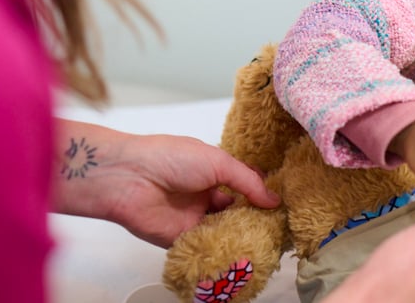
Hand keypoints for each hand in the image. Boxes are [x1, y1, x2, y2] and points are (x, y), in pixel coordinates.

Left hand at [52, 119, 279, 247]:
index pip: (244, 185)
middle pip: (237, 211)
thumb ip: (247, 182)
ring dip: (242, 236)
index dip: (262, 194)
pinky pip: (206, 248)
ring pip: (224, 231)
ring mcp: (194, 218)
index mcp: (213, 171)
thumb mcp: (217, 162)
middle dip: (256, 219)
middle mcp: (205, 195)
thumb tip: (274, 199)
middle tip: (281, 230)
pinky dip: (222, 251)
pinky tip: (243, 255)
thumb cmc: (171, 159)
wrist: (130, 178)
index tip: (285, 205)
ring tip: (269, 245)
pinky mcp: (182, 240)